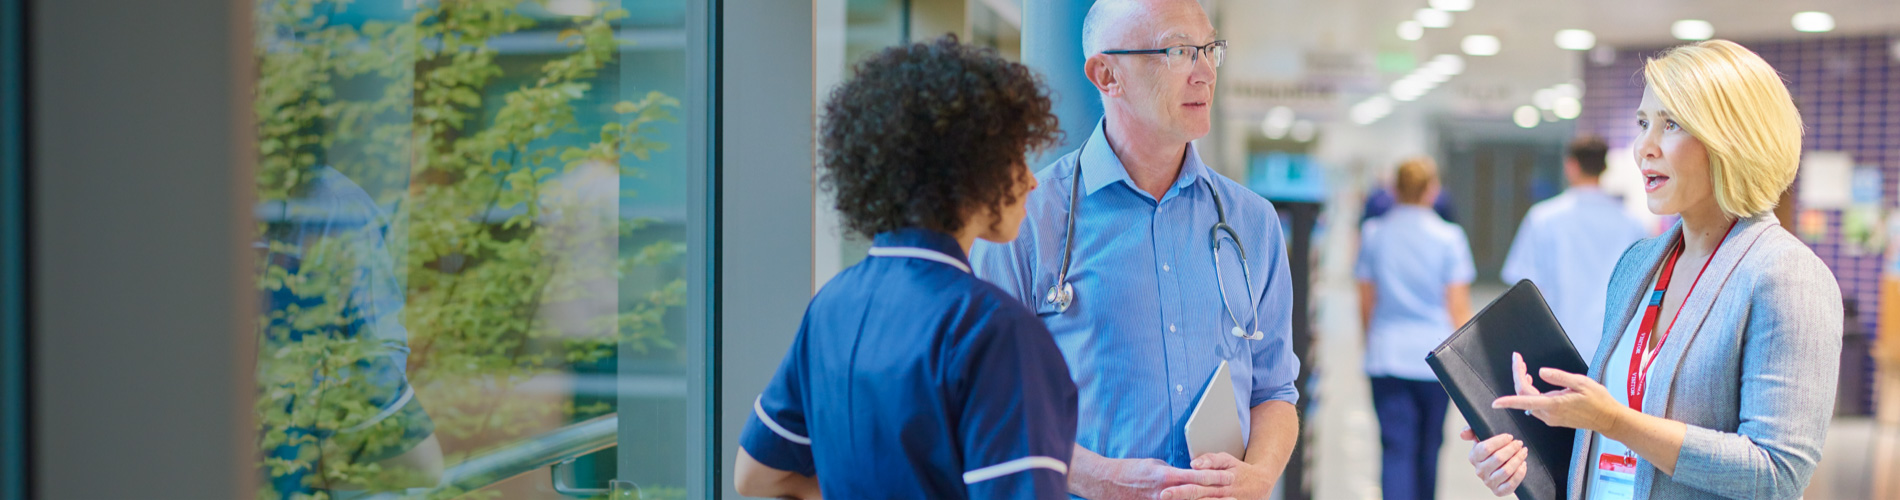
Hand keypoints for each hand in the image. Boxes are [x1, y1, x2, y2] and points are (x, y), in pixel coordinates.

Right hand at [1073, 456, 1233, 499]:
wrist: (1107, 482)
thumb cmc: (1130, 470)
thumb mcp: (1154, 464)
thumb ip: (1171, 470)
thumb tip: (1184, 474)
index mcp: (1166, 475)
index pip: (1196, 476)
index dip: (1213, 477)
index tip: (1227, 477)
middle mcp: (1165, 491)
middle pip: (1196, 495)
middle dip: (1215, 496)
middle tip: (1233, 496)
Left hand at [1153, 452, 1272, 499]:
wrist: (1261, 484)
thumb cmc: (1239, 470)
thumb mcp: (1227, 460)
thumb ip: (1210, 460)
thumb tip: (1193, 464)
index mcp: (1220, 479)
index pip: (1197, 483)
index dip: (1181, 488)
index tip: (1165, 490)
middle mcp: (1221, 493)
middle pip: (1198, 496)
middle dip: (1180, 497)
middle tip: (1163, 496)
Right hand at [1460, 427, 1527, 495]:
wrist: (1499, 468)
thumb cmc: (1491, 450)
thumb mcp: (1480, 439)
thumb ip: (1471, 431)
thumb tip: (1463, 434)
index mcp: (1474, 457)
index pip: (1485, 448)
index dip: (1499, 441)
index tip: (1510, 436)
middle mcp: (1480, 471)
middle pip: (1498, 458)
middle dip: (1512, 449)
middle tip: (1519, 443)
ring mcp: (1489, 482)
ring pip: (1506, 471)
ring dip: (1518, 459)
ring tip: (1523, 452)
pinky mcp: (1499, 491)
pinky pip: (1511, 484)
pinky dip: (1519, 473)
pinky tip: (1523, 464)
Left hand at [1491, 352, 1624, 432]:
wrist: (1609, 419)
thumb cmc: (1598, 400)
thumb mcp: (1581, 383)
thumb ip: (1560, 377)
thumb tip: (1541, 372)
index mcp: (1554, 405)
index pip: (1525, 401)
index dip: (1508, 401)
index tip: (1495, 403)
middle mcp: (1549, 414)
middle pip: (1524, 397)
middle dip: (1518, 377)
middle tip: (1519, 360)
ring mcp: (1551, 418)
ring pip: (1529, 402)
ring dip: (1523, 385)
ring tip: (1524, 368)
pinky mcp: (1554, 418)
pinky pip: (1536, 405)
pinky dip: (1531, 393)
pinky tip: (1533, 382)